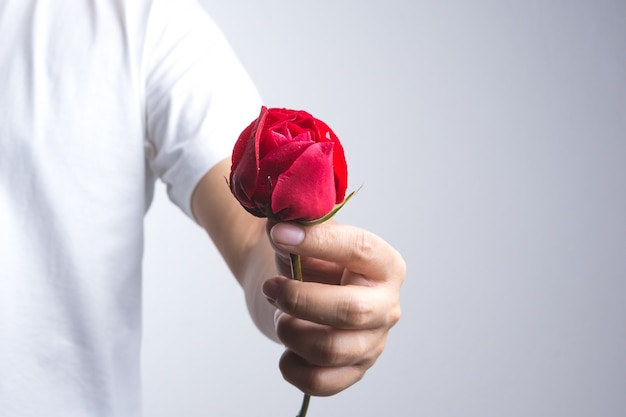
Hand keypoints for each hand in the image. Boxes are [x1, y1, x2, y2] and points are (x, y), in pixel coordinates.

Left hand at [262, 221, 404, 395]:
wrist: (299, 293)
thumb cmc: (307, 262)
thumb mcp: (305, 238)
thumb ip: (294, 226)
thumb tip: (279, 220)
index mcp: (384, 264)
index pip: (359, 249)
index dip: (318, 241)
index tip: (279, 234)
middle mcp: (387, 305)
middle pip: (351, 310)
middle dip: (300, 299)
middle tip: (270, 288)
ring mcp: (373, 342)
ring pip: (331, 349)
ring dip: (291, 332)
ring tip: (280, 316)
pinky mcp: (354, 371)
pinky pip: (321, 382)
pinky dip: (292, 366)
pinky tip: (286, 348)